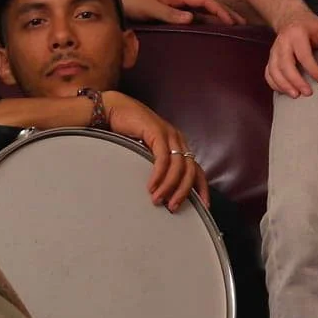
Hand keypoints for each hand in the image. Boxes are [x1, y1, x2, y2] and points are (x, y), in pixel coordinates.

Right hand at [101, 92, 208, 210]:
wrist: (114, 109)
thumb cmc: (128, 132)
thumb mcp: (146, 152)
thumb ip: (156, 165)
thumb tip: (160, 192)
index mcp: (178, 144)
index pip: (197, 169)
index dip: (202, 188)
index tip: (204, 207)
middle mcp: (177, 139)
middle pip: (191, 170)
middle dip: (184, 192)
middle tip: (172, 207)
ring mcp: (168, 134)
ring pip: (179, 166)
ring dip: (170, 186)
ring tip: (159, 200)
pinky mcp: (156, 132)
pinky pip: (163, 158)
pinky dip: (159, 174)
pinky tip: (152, 186)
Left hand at [121, 0, 244, 26]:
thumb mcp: (146, 6)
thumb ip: (167, 12)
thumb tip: (192, 19)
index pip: (204, 2)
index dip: (221, 11)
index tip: (235, 22)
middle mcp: (176, 0)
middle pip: (205, 6)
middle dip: (224, 14)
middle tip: (242, 26)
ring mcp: (170, 7)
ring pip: (198, 13)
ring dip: (214, 19)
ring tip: (229, 30)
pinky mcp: (163, 15)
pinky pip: (186, 19)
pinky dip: (199, 24)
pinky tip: (203, 32)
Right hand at [263, 13, 317, 97]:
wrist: (291, 18)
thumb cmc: (312, 28)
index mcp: (297, 34)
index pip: (304, 55)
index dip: (313, 70)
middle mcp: (282, 42)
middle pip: (285, 64)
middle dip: (296, 81)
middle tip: (308, 93)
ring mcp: (274, 50)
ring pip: (274, 70)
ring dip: (283, 85)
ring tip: (295, 95)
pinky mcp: (271, 57)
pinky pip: (268, 73)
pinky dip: (274, 84)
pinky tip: (284, 91)